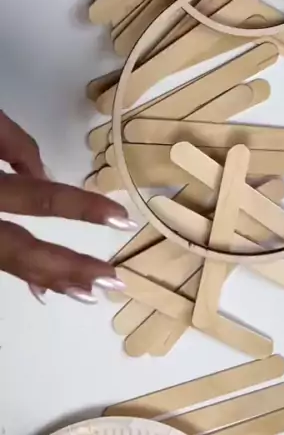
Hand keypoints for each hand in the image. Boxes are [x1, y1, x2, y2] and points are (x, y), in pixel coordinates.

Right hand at [0, 111, 135, 303]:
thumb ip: (13, 144)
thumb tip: (44, 176)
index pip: (39, 195)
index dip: (82, 207)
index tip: (121, 218)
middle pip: (19, 249)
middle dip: (67, 267)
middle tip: (112, 281)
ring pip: (4, 261)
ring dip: (47, 277)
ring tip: (87, 291)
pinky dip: (19, 269)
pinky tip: (44, 285)